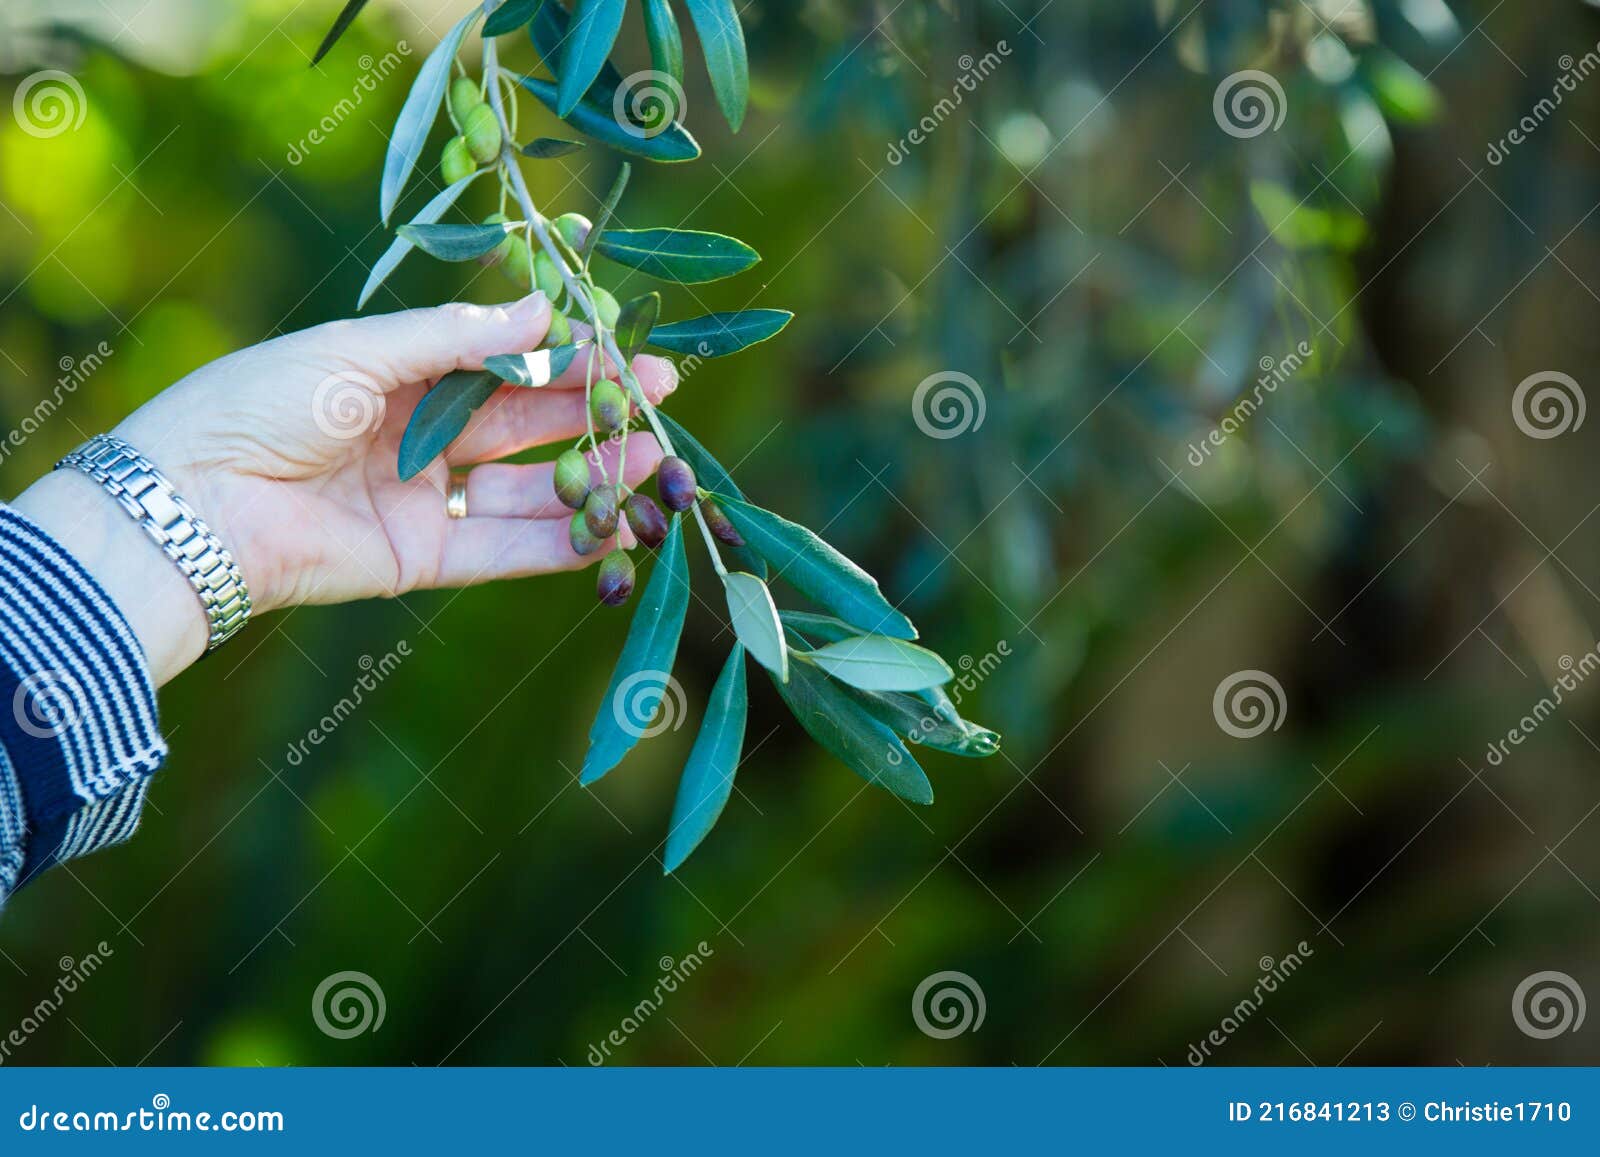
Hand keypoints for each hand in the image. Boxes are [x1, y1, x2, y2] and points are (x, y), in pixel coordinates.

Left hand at [11, 292, 678, 684]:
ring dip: (593, 476)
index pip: (501, 363)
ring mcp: (425, 501)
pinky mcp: (424, 561)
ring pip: (528, 489)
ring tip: (656, 460)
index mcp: (398, 374)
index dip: (564, 356)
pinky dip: (563, 542)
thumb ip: (456, 339)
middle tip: (663, 397)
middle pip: (526, 424)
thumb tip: (545, 310)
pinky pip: (507, 549)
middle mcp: (419, 436)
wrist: (193, 505)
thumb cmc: (259, 404)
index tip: (626, 344)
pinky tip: (617, 525)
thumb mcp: (361, 351)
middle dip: (595, 410)